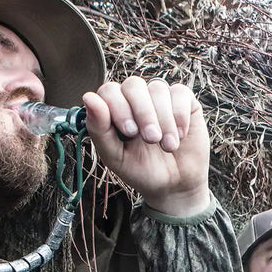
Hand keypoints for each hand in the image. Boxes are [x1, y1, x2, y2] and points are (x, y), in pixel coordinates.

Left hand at [82, 77, 210, 215]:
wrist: (175, 186)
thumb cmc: (142, 171)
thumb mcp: (116, 157)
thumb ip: (99, 129)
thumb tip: (88, 97)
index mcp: (115, 109)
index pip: (109, 91)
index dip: (118, 107)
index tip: (129, 133)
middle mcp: (136, 98)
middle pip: (134, 85)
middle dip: (143, 113)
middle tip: (151, 139)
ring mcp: (160, 97)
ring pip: (158, 89)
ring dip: (164, 120)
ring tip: (168, 146)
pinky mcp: (183, 100)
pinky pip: (180, 93)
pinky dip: (180, 115)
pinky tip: (180, 135)